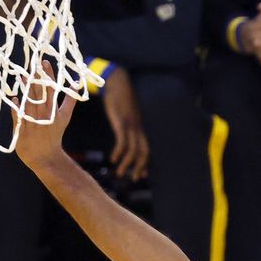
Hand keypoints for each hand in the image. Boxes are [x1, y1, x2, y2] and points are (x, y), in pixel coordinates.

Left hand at [12, 61, 76, 170]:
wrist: (45, 157)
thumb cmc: (54, 135)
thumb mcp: (64, 118)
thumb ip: (70, 101)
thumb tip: (76, 84)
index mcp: (54, 111)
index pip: (51, 90)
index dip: (48, 76)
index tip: (45, 62)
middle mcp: (44, 116)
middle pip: (39, 93)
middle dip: (36, 78)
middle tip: (32, 63)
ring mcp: (33, 123)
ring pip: (28, 103)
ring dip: (25, 90)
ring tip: (22, 76)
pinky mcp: (22, 131)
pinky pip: (19, 117)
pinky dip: (17, 109)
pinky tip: (14, 98)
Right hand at [101, 66, 149, 180]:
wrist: (117, 81)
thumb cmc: (120, 97)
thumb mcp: (126, 113)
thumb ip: (127, 124)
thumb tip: (126, 135)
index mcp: (140, 126)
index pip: (147, 148)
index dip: (145, 163)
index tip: (142, 174)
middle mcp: (138, 127)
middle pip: (144, 152)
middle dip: (140, 167)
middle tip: (134, 179)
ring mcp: (131, 125)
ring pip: (133, 150)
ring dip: (127, 164)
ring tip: (120, 173)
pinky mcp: (122, 122)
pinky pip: (122, 141)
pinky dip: (119, 152)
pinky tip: (113, 159)